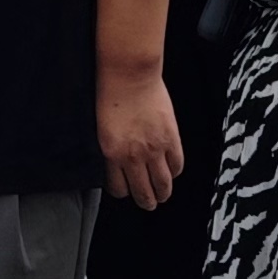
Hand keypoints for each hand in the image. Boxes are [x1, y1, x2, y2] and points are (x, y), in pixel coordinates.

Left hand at [98, 60, 180, 209]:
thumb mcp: (101, 127)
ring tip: (162, 196)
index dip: (123, 191)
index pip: (118, 187)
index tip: (125, 190)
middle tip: (148, 204)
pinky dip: (175, 172)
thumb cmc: (109, 94)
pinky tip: (172, 173)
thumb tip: (117, 161)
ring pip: (162, 184)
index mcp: (111, 153)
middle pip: (142, 191)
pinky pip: (177, 165)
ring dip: (163, 193)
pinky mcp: (171, 139)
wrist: (129, 75)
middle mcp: (132, 156)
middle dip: (145, 201)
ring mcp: (154, 149)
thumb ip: (110, 147)